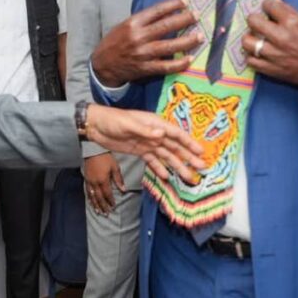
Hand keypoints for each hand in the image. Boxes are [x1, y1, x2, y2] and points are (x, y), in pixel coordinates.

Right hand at [84, 153, 123, 214]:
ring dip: (96, 204)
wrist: (93, 150)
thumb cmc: (106, 157)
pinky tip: (91, 202)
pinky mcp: (86, 179)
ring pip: (92, 196)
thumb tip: (123, 190)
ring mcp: (89, 181)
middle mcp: (95, 183)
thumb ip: (118, 179)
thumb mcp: (115, 167)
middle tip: (106, 214)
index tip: (113, 207)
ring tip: (98, 212)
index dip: (110, 201)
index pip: (107, 194)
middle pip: (99, 197)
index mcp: (103, 180)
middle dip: (103, 206)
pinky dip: (89, 198)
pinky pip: (87, 191)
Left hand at [85, 104, 204, 183]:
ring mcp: (148, 143)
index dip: (188, 142)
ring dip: (178, 166)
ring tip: (188, 177)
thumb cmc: (112, 120)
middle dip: (188, 157)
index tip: (200, 151)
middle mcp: (154, 133)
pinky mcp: (140, 151)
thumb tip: (161, 134)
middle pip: (175, 147)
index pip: (175, 133)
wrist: (96, 126)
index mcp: (154, 123)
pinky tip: (167, 177)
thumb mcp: (128, 123)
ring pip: (166, 156)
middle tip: (201, 167)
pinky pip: (153, 161)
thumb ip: (144, 130)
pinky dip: (160, 169)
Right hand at [90, 0, 201, 86]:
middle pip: (166, 26)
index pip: (157, 11)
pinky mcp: (145, 68)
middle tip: (197, 15)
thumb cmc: (115, 42)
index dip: (172, 5)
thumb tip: (166, 14)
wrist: (102, 64)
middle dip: (184, 19)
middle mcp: (138, 36)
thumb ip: (143, 21)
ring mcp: (142, 53)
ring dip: (187, 41)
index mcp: (133, 23)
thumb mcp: (125, 26)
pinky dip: (179, 63)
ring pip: (169, 46)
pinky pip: (166, 66)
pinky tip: (189, 59)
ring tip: (200, 36)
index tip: (186, 1)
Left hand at [241, 0, 297, 88]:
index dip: (268, 5)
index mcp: (292, 22)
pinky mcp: (273, 70)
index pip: (269, 5)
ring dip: (250, 37)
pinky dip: (252, 56)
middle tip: (259, 21)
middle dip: (255, 18)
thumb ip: (292, 13)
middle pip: (253, 21)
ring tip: (256, 37)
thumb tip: (276, 3)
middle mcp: (281, 37)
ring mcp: (275, 55)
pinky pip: (251, 62)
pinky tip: (258, 53)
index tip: (268, 7)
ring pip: (247, 42)